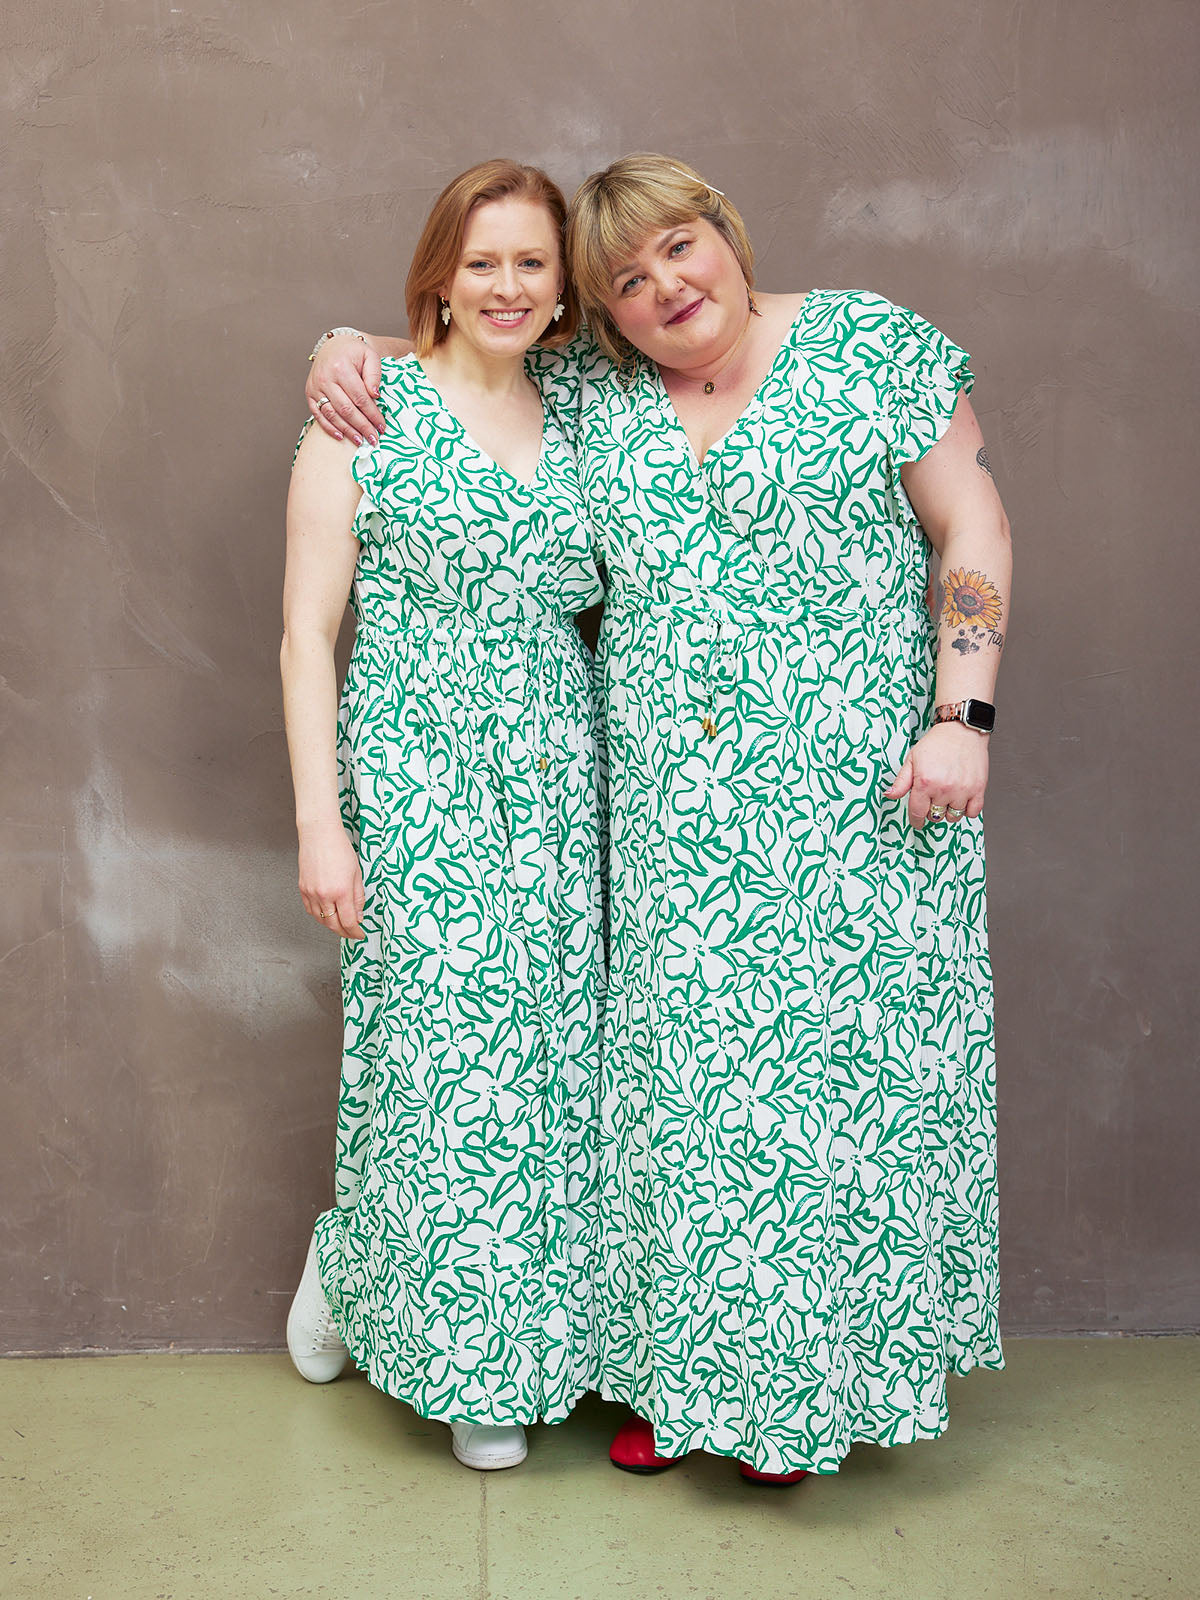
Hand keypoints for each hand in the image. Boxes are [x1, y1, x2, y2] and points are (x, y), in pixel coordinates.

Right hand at [298, 821, 365, 938]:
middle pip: (333, 925)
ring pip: (320, 920)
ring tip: (341, 925)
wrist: (319, 834)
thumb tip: (359, 916)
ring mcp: (311, 893)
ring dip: (331, 926)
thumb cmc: (339, 849)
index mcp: (341, 891)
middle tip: (352, 933)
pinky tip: (327, 914)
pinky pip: (310, 910)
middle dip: (344, 932)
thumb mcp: (357, 873)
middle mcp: (324, 895)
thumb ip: (358, 897)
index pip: (348, 922)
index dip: (355, 932)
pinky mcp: (302, 889)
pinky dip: (319, 916)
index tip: (360, 934)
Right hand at [306, 335, 384, 444]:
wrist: (334, 346)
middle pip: (346, 409)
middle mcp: (325, 378)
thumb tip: (375, 395)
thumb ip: (374, 375)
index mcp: (341, 367)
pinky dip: (329, 427)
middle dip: (361, 426)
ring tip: (360, 441)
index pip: (359, 397)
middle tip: (373, 439)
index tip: (382, 426)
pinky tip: (341, 436)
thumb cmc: (354, 353)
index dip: (372, 414)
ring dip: (347, 430)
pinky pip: (318, 414)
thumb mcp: (370, 356)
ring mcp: (315, 387)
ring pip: (332, 414)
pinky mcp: (309, 393)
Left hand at [884, 721, 988, 828]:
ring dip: (948, 811)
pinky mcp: (978, 789)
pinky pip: (972, 812)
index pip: (917, 813)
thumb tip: (889, 795)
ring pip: (953, 817)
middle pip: (934, 816)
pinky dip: (967, 810)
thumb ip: (901, 781)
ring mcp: (962, 790)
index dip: (915, 820)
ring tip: (947, 797)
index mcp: (925, 782)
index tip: (917, 821)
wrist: (962, 730)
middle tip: (932, 797)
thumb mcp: (912, 759)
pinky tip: (961, 800)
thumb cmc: (937, 743)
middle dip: (930, 810)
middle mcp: (943, 789)